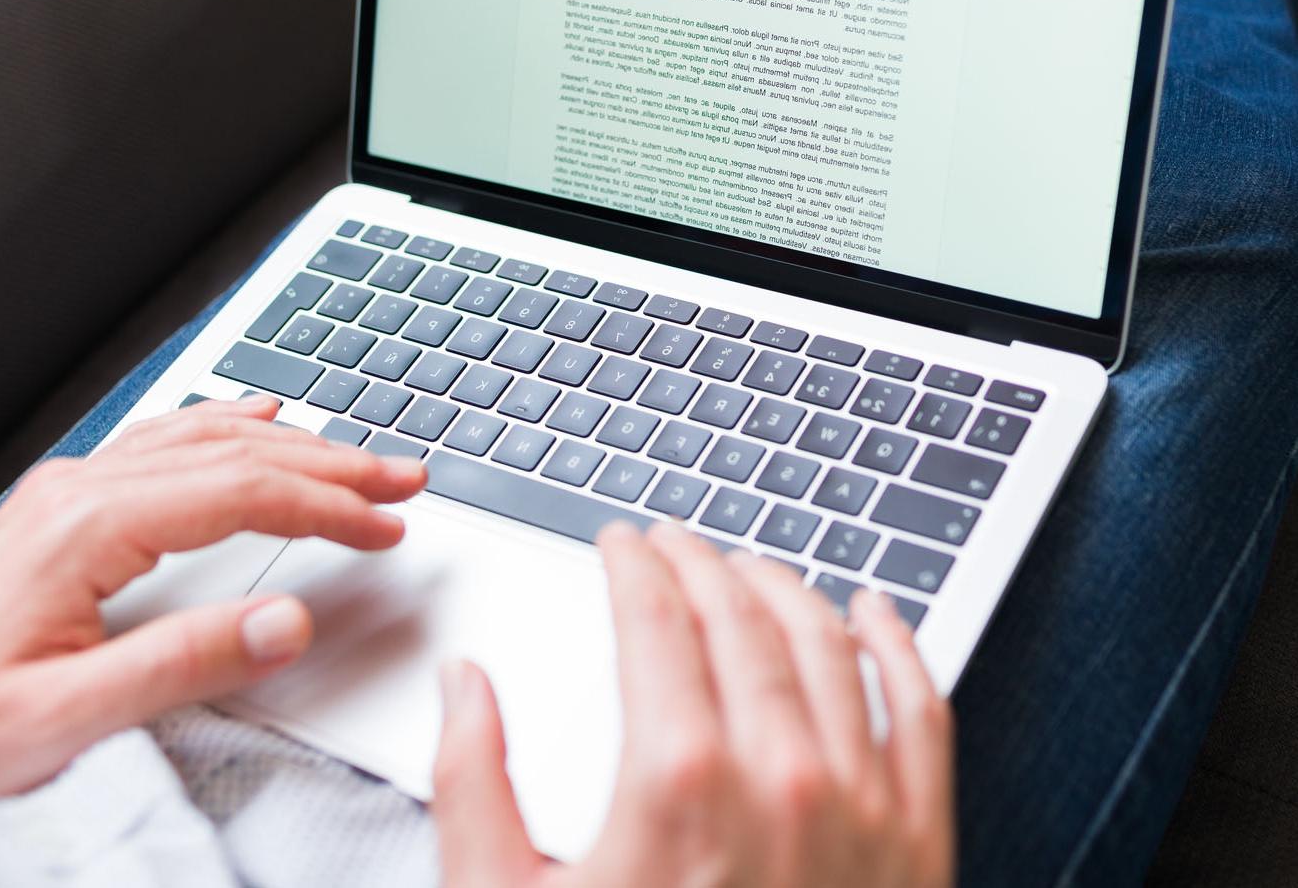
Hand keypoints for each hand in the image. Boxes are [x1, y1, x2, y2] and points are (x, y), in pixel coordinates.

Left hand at [0, 396, 425, 793]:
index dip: (326, 506)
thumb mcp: (60, 721)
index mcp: (87, 529)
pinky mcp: (67, 504)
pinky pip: (166, 440)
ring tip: (356, 455)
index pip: (241, 494)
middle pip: (236, 453)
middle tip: (402, 477)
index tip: (386, 523)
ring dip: (292, 444)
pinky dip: (228, 425)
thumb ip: (182, 666)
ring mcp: (73, 489)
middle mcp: (83, 490)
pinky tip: (254, 417)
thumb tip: (289, 622)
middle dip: (331, 463)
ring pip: (206, 438)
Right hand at [433, 522, 953, 887]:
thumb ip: (473, 782)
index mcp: (677, 778)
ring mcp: (859, 803)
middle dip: (699, 559)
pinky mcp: (917, 845)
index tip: (621, 543)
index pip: (657, 615)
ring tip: (749, 566)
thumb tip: (467, 684)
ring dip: (783, 584)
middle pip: (739, 611)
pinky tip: (874, 612)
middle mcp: (778, 772)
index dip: (634, 562)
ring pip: (826, 638)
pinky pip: (921, 709)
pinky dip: (896, 646)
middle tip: (673, 543)